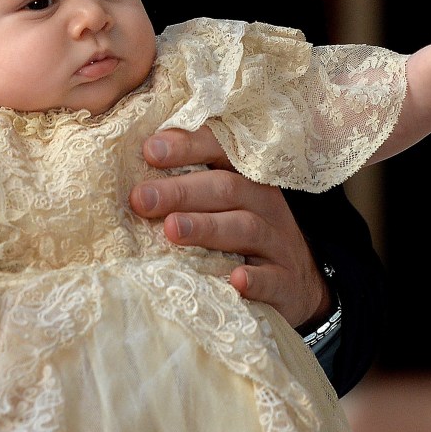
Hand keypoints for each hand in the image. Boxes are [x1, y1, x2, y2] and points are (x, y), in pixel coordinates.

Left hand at [129, 127, 328, 326]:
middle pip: (226, 188)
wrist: (298, 285)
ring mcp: (278, 243)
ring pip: (245, 228)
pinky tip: (236, 280)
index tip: (149, 150)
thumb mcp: (223, 204)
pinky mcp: (287, 282)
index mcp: (245, 177)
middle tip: (141, 198)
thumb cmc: (243, 235)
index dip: (188, 146)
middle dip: (180, 191)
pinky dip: (256, 279)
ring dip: (207, 227)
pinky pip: (273, 279)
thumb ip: (186, 186)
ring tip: (172, 229)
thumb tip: (132, 174)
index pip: (220, 150)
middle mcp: (264, 203)